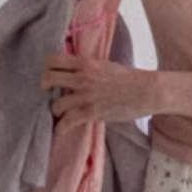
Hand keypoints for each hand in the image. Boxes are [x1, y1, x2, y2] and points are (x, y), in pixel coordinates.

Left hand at [40, 50, 156, 126]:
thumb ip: (88, 67)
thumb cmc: (130, 78)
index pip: (53, 60)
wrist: (147, 91)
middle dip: (45, 87)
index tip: (51, 74)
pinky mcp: (92, 112)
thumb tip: (76, 71)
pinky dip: (61, 128)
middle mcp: (82, 78)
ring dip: (56, 111)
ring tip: (61, 113)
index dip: (48, 68)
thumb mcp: (106, 65)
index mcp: (86, 63)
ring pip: (56, 105)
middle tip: (49, 93)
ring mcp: (86, 96)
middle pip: (48, 79)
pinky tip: (60, 130)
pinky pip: (67, 122)